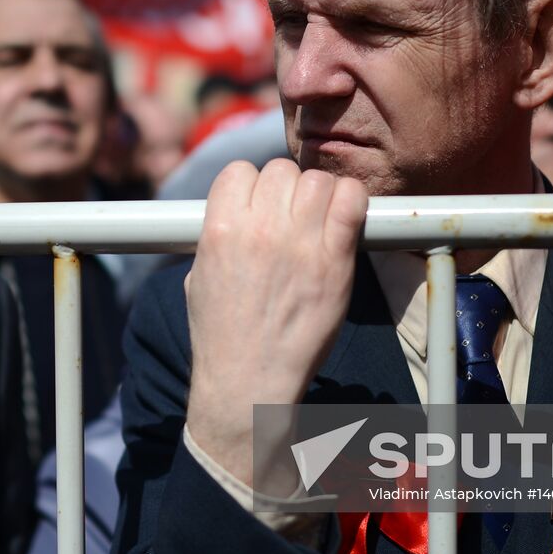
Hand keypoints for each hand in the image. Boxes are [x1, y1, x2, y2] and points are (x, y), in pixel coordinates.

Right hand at [184, 158, 367, 491]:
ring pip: (317, 180)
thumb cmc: (222, 335)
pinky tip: (344, 218)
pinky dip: (352, 201)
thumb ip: (218, 234)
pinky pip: (352, 202)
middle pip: (281, 170)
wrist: (249, 383)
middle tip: (290, 218)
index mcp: (220, 229)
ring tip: (317, 222)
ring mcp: (300, 244)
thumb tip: (238, 211)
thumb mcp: (200, 275)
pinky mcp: (335, 262)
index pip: (240, 170)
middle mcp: (259, 229)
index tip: (259, 204)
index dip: (251, 186)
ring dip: (318, 195)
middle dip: (285, 190)